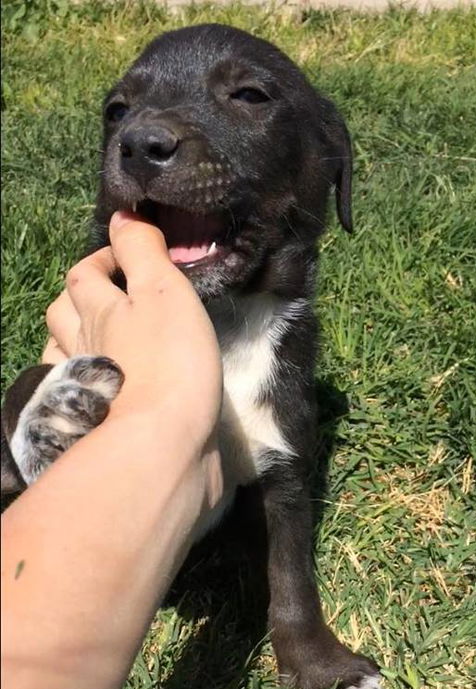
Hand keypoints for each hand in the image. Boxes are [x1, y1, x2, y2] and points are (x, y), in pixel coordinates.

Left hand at [43, 211, 222, 446]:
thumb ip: (142, 252)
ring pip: (62, 354)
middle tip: (113, 294)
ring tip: (100, 337)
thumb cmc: (169, 361)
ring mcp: (86, 388)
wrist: (164, 443)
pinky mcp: (98, 423)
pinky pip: (79, 393)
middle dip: (81, 296)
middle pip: (63, 314)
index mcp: (98, 312)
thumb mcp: (163, 291)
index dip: (104, 257)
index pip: (84, 274)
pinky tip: (104, 384)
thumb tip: (123, 216)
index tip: (133, 254)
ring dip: (73, 339)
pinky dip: (85, 380)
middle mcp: (83, 347)